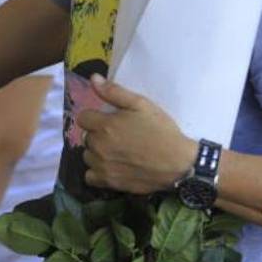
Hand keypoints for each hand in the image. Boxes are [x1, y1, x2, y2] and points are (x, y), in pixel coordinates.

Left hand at [75, 76, 195, 194]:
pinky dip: (97, 172)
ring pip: (87, 156)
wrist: (178, 162)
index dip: (95, 117)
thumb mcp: (141, 105)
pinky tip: (111, 167)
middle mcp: (98, 146)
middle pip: (86, 137)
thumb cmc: (161, 130)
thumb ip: (114, 92)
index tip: (109, 120)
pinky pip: (90, 177)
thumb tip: (93, 79)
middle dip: (98, 134)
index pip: (83, 118)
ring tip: (115, 152)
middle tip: (118, 136)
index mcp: (105, 125)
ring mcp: (102, 166)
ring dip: (97, 153)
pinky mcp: (108, 182)